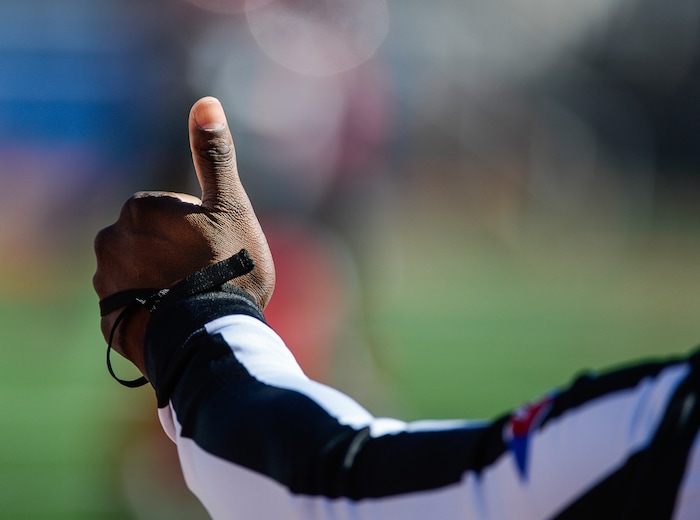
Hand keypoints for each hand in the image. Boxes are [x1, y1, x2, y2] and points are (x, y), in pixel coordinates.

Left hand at [93, 97, 274, 376]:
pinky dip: (148, 308)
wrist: (208, 336)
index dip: (200, 228)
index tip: (217, 249)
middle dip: (175, 253)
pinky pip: (130, 304)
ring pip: (138, 272)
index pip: (171, 210)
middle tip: (207, 276)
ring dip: (160, 282)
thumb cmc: (226, 268)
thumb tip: (206, 100)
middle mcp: (111, 240)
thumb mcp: (230, 206)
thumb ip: (214, 156)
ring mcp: (106, 282)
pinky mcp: (106, 318)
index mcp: (140, 208)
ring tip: (192, 301)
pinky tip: (174, 318)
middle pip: (151, 240)